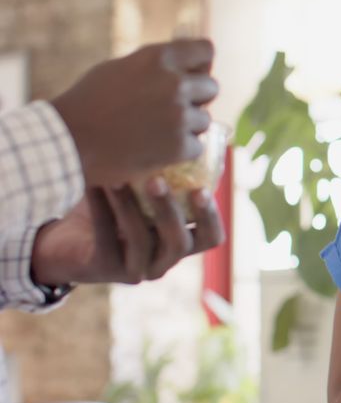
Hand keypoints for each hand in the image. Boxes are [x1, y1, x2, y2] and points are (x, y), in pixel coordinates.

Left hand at [30, 178, 224, 285]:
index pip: (211, 237)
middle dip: (169, 210)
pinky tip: (95, 184)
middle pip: (179, 242)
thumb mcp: (144, 192)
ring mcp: (134, 269)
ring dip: (130, 206)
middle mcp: (163, 261)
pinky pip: (106, 238)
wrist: (67, 234)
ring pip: (141, 240)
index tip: (200, 189)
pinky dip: (102, 209)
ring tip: (118, 177)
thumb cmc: (115, 206)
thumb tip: (191, 133)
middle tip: (157, 180)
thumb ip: (168, 176)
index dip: (210, 217)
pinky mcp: (103, 268)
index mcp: (181, 242)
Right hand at [51, 39, 218, 186]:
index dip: (201, 65)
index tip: (192, 76)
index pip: (206, 50)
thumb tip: (187, 63)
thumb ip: (156, 65)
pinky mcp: (180, 145)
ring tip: (155, 131)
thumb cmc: (88, 102)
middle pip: (211, 88)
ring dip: (187, 127)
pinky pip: (196, 146)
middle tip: (170, 110)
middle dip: (196, 99)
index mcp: (159, 58)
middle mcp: (175, 84)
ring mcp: (179, 115)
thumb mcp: (121, 68)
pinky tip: (156, 149)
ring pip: (204, 120)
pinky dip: (181, 151)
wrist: (70, 142)